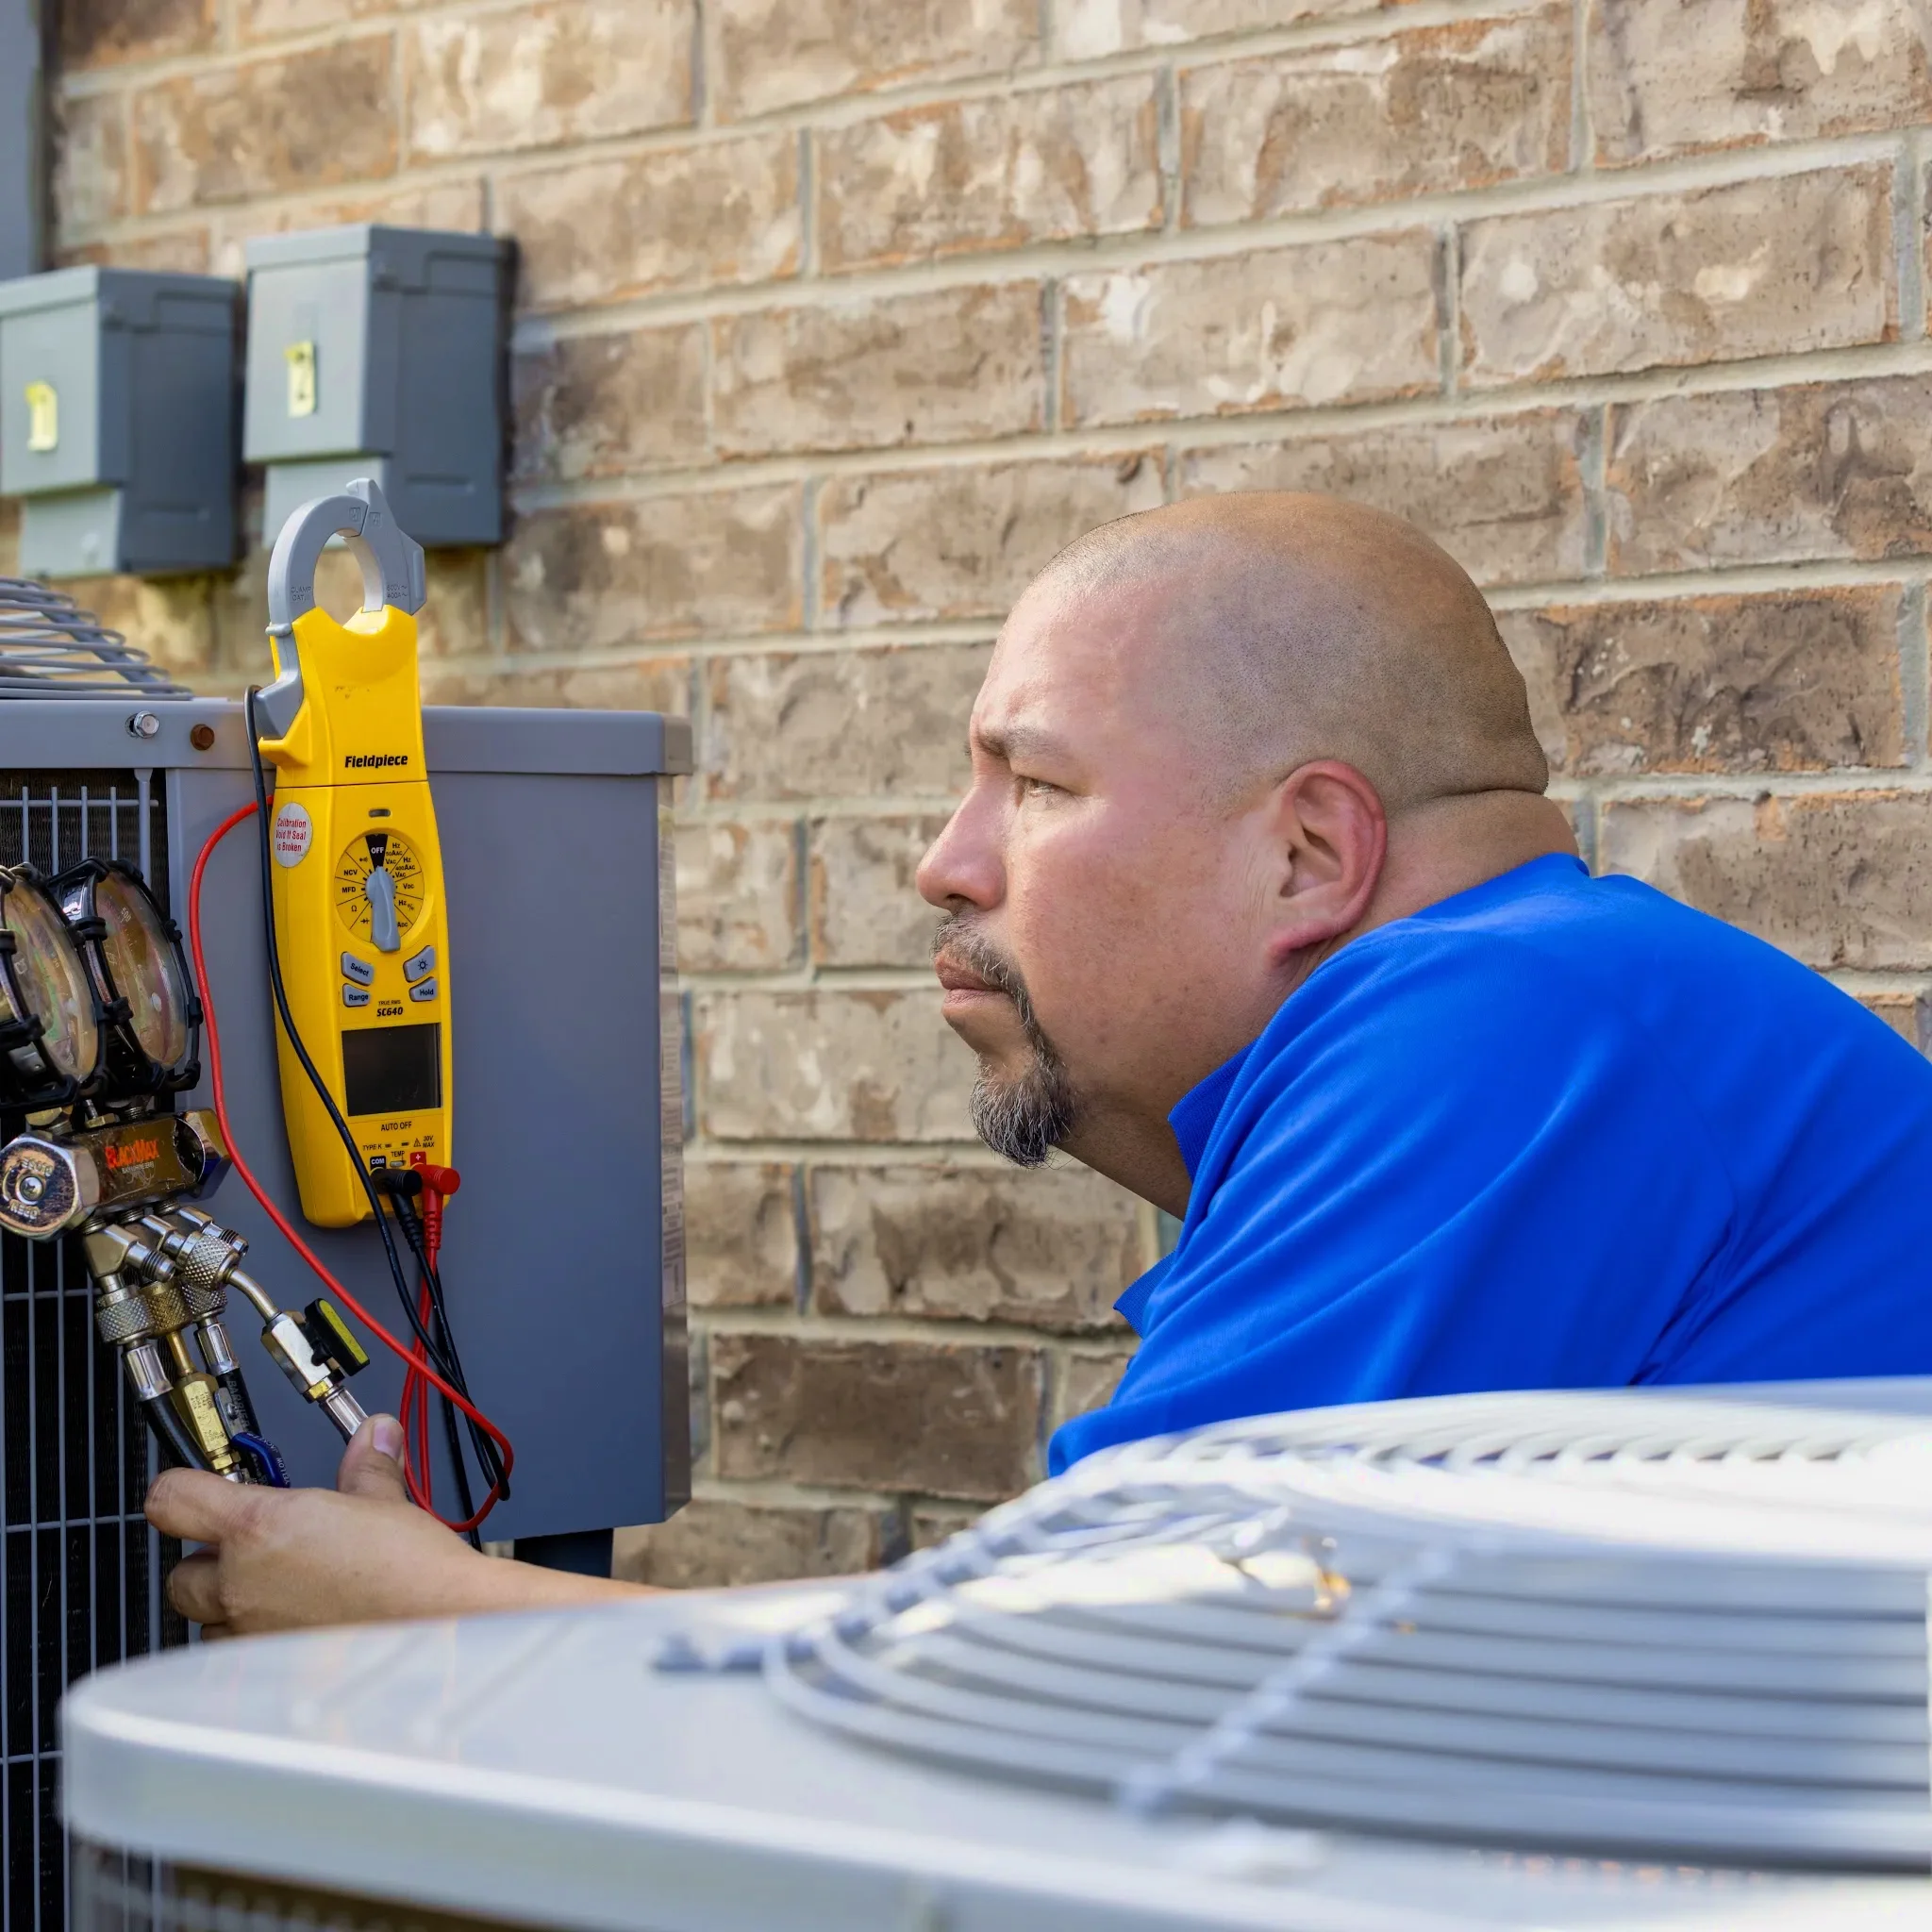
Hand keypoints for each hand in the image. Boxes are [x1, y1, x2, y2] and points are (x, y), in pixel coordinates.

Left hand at [146, 1416, 638, 1636]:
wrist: (440, 1629)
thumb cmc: (411, 1573)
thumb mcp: (387, 1502)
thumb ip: (366, 1468)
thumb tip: (374, 1437)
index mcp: (258, 1527)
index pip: (172, 1500)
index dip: (182, 1489)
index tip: (199, 1488)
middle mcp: (239, 1584)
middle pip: (180, 1571)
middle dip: (212, 1561)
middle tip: (256, 1550)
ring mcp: (249, 1635)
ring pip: (206, 1623)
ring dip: (231, 1608)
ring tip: (282, 1595)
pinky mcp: (267, 1676)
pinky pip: (239, 1661)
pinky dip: (257, 1646)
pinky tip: (297, 1633)